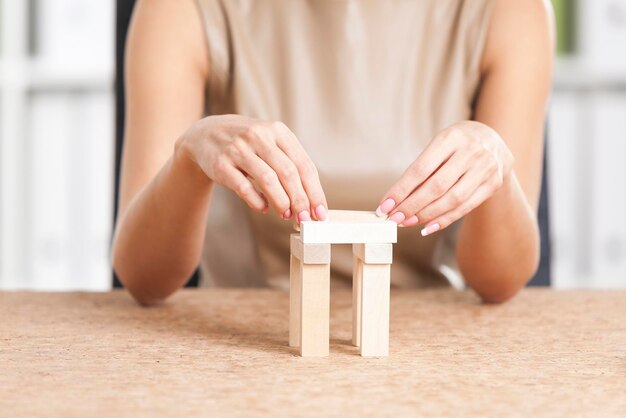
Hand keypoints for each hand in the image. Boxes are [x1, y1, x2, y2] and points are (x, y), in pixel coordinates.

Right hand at [177, 114, 327, 222]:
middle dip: (300, 200)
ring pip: (268, 179)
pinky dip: (256, 201)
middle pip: (288, 173)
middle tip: (304, 220)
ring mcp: (238, 149)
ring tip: (285, 215)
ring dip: (281, 202)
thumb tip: (310, 202)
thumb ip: (290, 166)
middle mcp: (259, 136)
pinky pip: (243, 187)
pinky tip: (263, 208)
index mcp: (278, 131)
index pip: (304, 165)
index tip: (320, 213)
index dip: (314, 192)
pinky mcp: (221, 164)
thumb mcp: (271, 144)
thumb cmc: (248, 145)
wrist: (206, 134)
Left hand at [375, 121, 513, 234]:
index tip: (384, 206)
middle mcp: (470, 151)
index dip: (400, 190)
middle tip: (394, 219)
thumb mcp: (439, 146)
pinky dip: (444, 220)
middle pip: (436, 187)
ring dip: (426, 215)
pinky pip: (465, 207)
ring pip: (451, 200)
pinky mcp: (493, 184)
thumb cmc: (456, 145)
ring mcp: (485, 168)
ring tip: (407, 223)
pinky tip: (427, 227)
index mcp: (450, 138)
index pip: (420, 169)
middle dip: (411, 206)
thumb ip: (422, 170)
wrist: (493, 141)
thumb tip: (396, 200)